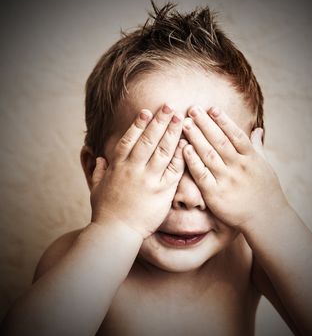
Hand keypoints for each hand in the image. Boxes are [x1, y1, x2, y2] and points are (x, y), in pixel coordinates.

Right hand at [90, 104, 185, 238]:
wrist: (115, 233)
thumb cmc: (104, 212)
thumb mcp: (96, 188)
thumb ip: (98, 171)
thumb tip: (99, 158)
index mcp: (118, 167)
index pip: (129, 140)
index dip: (138, 124)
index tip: (146, 111)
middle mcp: (134, 169)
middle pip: (148, 140)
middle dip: (159, 121)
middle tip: (168, 106)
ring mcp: (149, 180)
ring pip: (162, 151)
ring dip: (172, 133)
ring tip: (180, 118)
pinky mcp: (162, 192)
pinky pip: (173, 170)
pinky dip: (180, 156)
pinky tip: (186, 144)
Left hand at [182, 105, 288, 229]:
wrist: (266, 218)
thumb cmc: (266, 190)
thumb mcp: (265, 166)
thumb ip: (258, 146)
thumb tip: (258, 129)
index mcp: (251, 158)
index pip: (236, 135)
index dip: (223, 121)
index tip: (212, 108)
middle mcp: (239, 166)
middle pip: (219, 141)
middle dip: (205, 124)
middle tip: (192, 109)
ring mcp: (226, 180)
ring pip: (209, 154)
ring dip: (196, 137)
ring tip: (185, 123)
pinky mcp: (215, 194)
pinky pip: (202, 174)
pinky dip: (193, 161)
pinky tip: (185, 148)